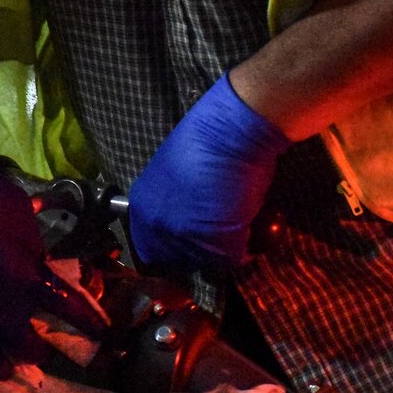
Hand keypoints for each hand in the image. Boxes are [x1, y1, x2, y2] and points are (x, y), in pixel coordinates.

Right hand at [0, 117, 102, 378]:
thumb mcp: (24, 220)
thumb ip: (34, 254)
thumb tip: (40, 270)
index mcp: (27, 278)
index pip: (69, 312)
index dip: (90, 326)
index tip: (103, 336)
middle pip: (27, 348)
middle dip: (39, 353)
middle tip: (43, 352)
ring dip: (2, 367)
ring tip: (6, 368)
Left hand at [127, 74, 290, 276]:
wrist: (232, 131)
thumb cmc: (206, 140)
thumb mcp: (173, 174)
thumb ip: (172, 201)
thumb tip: (185, 217)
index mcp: (143, 206)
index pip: (148, 247)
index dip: (173, 248)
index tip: (193, 242)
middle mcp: (158, 226)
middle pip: (178, 260)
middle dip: (200, 251)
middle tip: (220, 233)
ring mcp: (186, 237)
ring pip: (207, 261)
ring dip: (224, 247)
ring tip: (237, 220)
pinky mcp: (217, 244)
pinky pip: (234, 258)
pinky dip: (247, 244)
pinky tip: (249, 220)